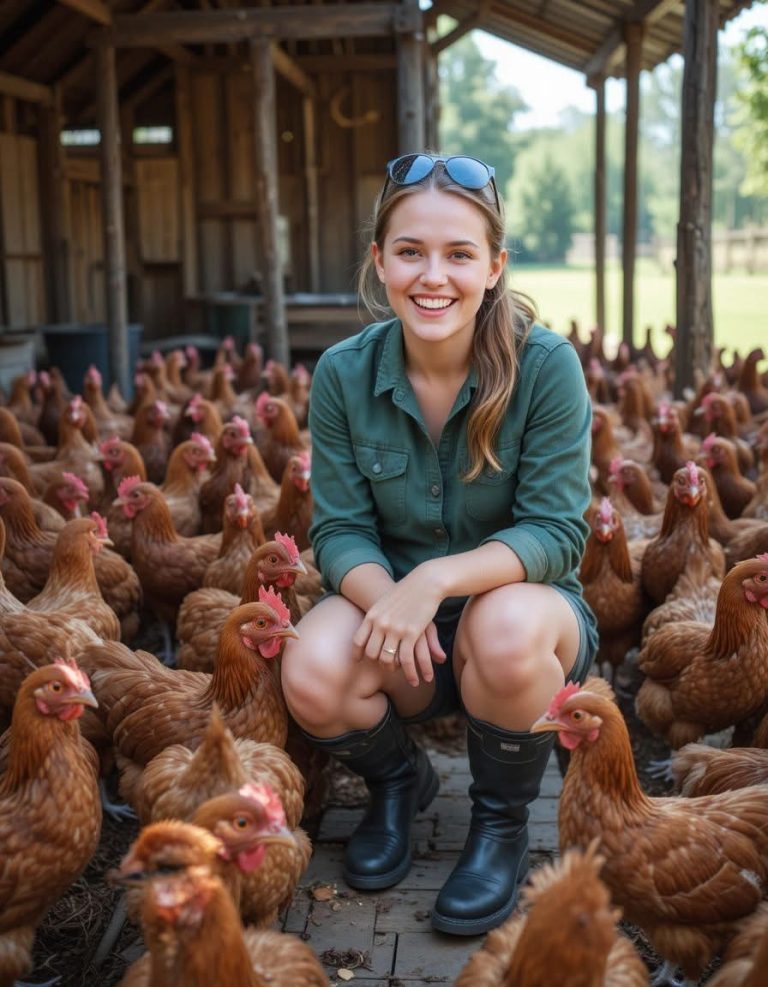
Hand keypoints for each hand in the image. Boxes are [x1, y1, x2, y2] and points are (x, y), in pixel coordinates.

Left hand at [351, 564, 446, 686]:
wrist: (425, 582)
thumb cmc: (406, 592)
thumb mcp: (386, 603)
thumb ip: (377, 617)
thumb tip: (370, 630)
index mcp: (372, 615)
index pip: (358, 641)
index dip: (358, 654)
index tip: (360, 661)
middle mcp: (380, 624)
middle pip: (372, 654)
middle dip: (379, 664)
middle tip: (387, 668)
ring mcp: (395, 629)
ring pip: (388, 660)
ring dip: (395, 671)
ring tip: (402, 677)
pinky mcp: (411, 633)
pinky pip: (406, 660)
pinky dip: (410, 673)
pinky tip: (415, 679)